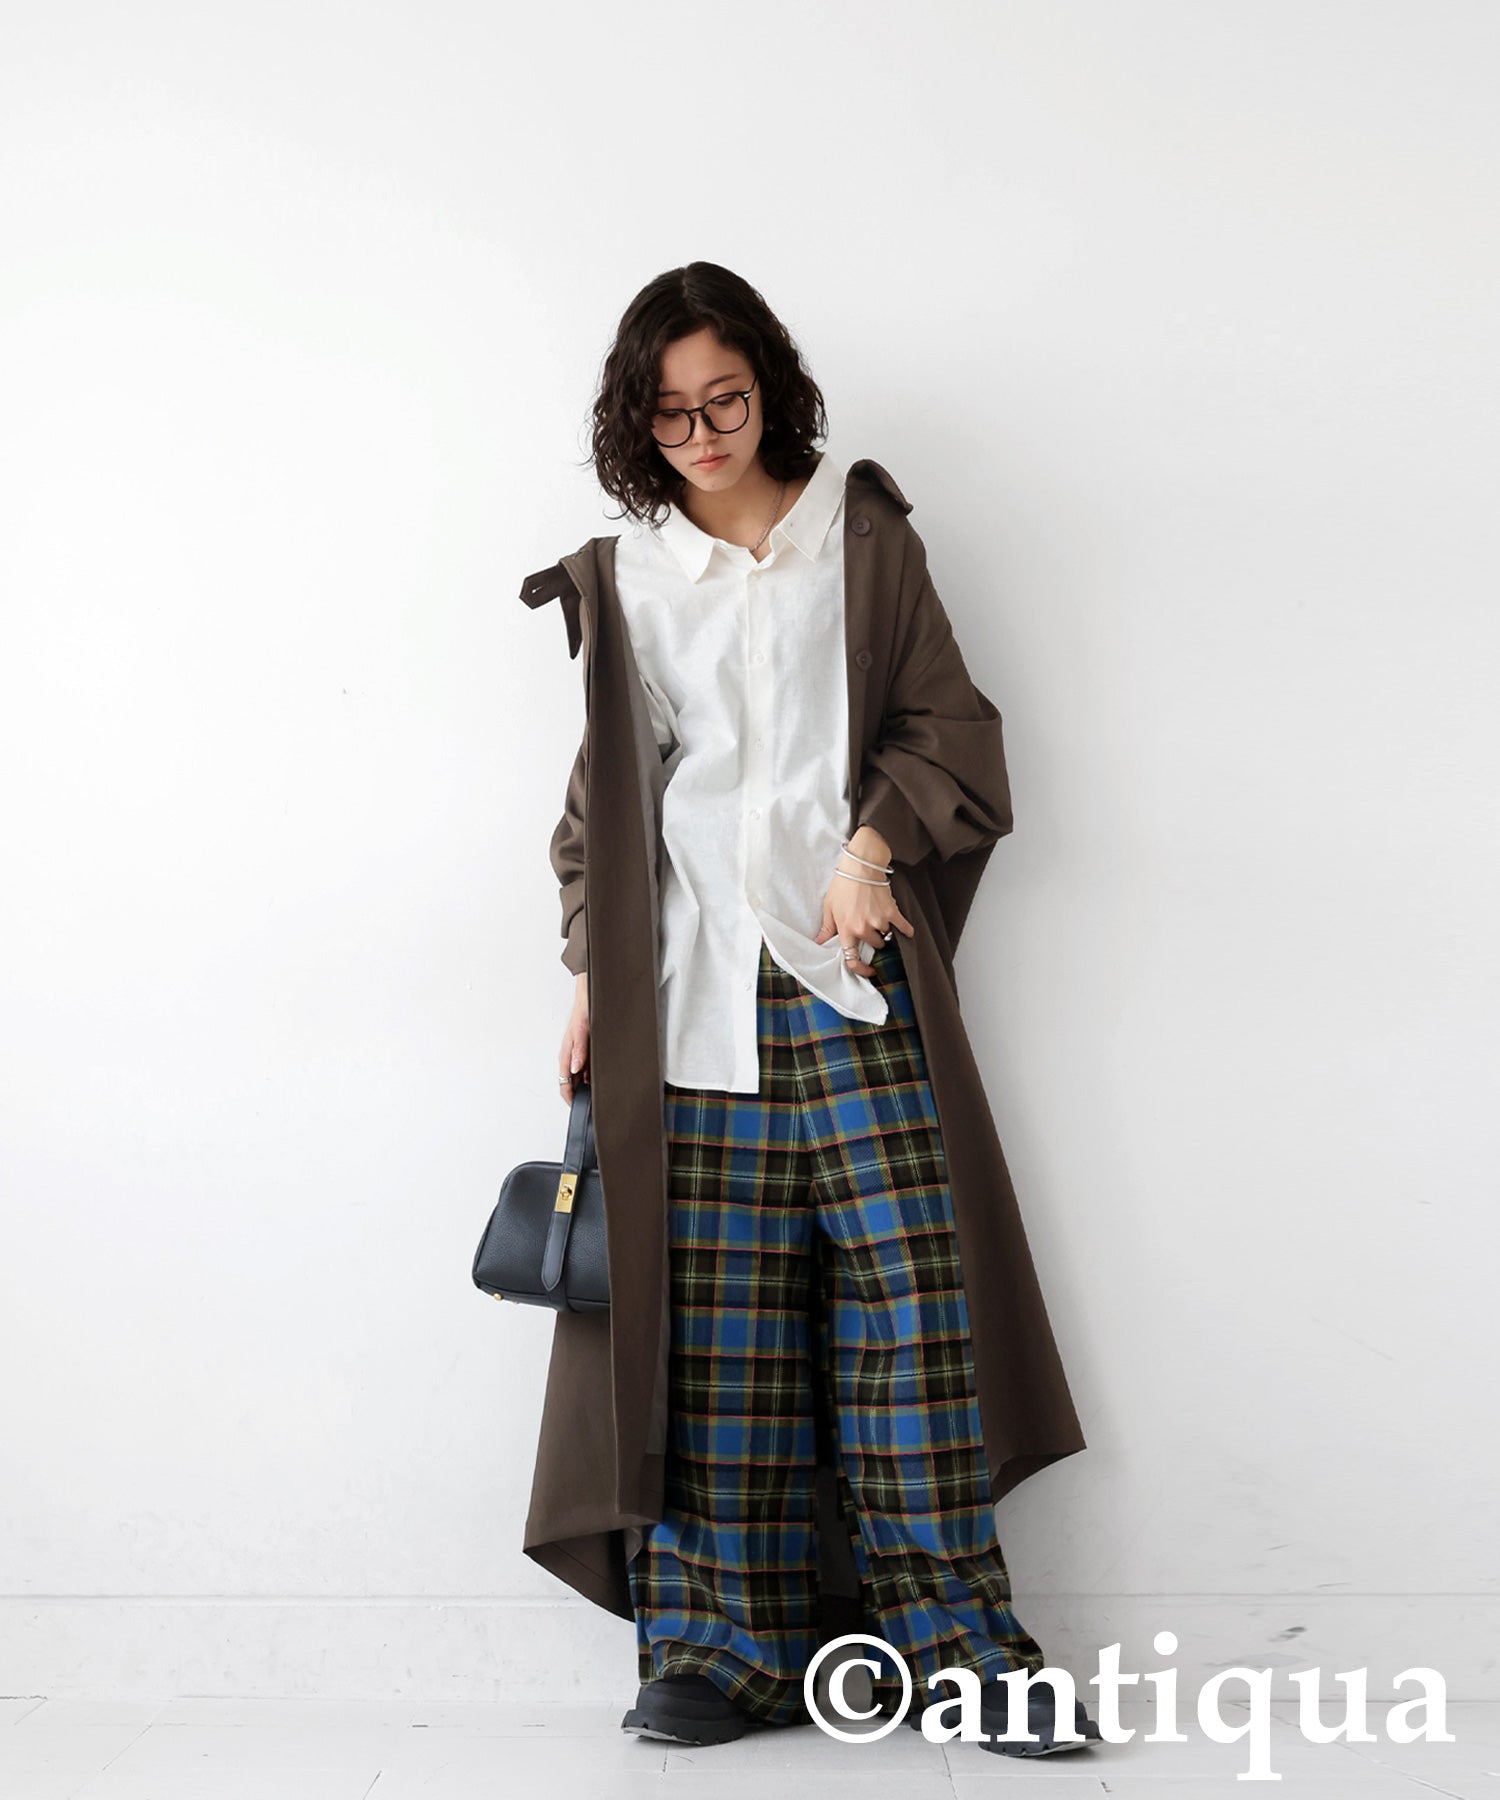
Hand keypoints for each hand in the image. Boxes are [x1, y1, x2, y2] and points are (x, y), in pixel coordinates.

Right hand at [558, 971, 589, 1102]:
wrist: (590, 998)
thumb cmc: (583, 1013)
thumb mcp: (582, 1032)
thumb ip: (579, 1051)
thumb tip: (576, 1068)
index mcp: (566, 1055)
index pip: (564, 1084)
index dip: (569, 1098)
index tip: (577, 1107)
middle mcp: (571, 1057)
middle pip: (572, 1083)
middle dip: (579, 1094)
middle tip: (591, 1103)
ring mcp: (578, 1055)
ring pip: (581, 1077)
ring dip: (588, 1085)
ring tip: (599, 1093)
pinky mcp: (586, 1051)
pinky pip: (588, 1069)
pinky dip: (593, 1075)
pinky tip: (602, 1077)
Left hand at [813, 825, 914, 978]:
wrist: (861, 866)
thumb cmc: (843, 884)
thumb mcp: (829, 906)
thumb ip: (827, 927)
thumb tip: (819, 943)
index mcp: (846, 929)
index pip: (852, 958)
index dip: (860, 969)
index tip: (869, 971)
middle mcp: (862, 928)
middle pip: (873, 945)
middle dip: (872, 939)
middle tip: (869, 926)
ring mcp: (878, 921)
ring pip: (885, 935)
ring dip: (883, 929)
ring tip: (878, 916)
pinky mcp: (891, 912)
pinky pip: (902, 927)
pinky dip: (905, 929)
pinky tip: (907, 931)